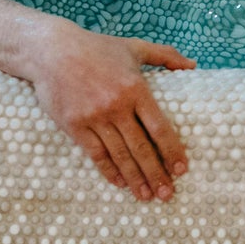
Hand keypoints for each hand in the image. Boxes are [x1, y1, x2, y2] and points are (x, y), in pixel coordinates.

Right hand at [29, 23, 195, 200]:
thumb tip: (193, 65)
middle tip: (167, 194)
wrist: (52, 51)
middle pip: (141, 147)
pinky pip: (95, 153)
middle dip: (156, 173)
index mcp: (135, 88)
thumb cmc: (96, 47)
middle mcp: (116, 106)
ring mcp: (94, 117)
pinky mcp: (74, 125)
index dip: (171, 150)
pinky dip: (108, 170)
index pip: (159, 127)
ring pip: (119, 155)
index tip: (182, 169)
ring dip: (134, 178)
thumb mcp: (134, 47)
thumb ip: (165, 56)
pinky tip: (119, 183)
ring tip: (146, 196)